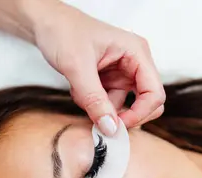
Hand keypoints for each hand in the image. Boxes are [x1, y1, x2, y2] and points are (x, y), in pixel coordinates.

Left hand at [30, 1, 165, 134]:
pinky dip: (93, 104)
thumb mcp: (77, 67)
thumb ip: (94, 99)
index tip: (116, 126)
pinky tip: (78, 90)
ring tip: (79, 93)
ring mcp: (123, 73)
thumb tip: (111, 128)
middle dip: (124, 115)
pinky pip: (108, 103)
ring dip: (101, 108)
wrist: (47, 24)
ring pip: (123, 106)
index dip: (140, 114)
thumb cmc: (64, 32)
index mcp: (137, 52)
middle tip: (102, 121)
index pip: (154, 93)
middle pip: (146, 103)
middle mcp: (135, 63)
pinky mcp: (110, 80)